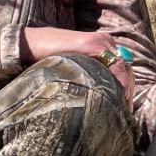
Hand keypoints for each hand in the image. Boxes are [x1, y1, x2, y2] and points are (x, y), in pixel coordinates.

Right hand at [20, 27, 136, 103]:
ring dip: (124, 91)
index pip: (121, 68)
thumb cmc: (45, 58)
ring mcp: (100, 41)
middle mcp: (104, 41)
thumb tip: (98, 96)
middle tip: (125, 114)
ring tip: (122, 111)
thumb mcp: (72, 65)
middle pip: (126, 69)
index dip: (125, 88)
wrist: (28, 45)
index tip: (124, 108)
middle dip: (127, 92)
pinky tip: (116, 99)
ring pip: (123, 69)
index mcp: (101, 45)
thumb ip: (87, 74)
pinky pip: (114, 66)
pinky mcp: (93, 44)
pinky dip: (119, 83)